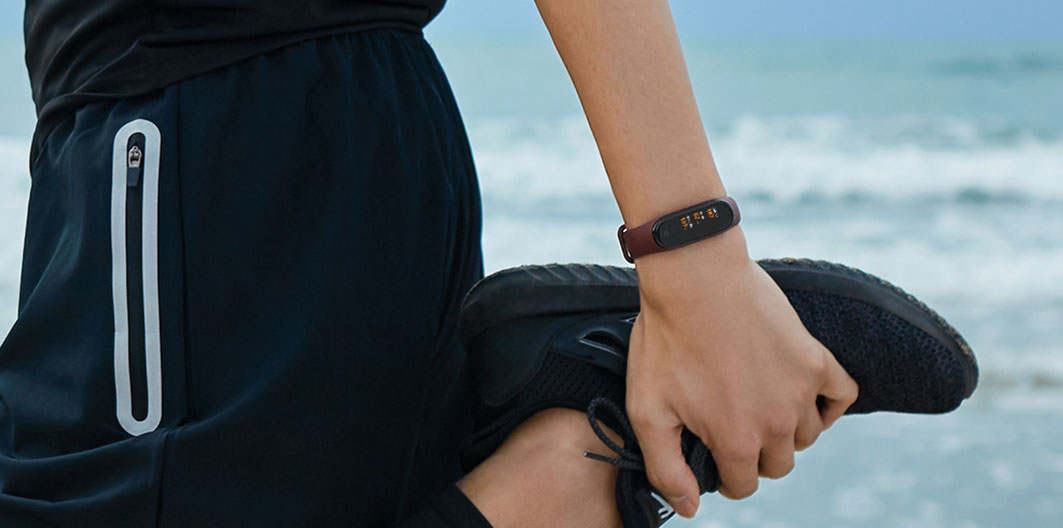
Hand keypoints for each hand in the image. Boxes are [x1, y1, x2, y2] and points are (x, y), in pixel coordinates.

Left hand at [625, 227, 857, 516]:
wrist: (694, 277)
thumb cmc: (665, 341)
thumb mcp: (647, 409)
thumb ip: (667, 468)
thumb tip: (691, 509)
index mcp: (737, 440)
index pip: (744, 485)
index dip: (724, 474)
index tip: (711, 449)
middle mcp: (777, 422)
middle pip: (778, 464)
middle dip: (753, 453)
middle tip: (729, 420)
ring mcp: (801, 389)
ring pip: (806, 435)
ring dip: (784, 428)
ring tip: (754, 399)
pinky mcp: (816, 358)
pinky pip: (841, 395)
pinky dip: (828, 402)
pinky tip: (800, 394)